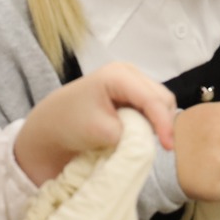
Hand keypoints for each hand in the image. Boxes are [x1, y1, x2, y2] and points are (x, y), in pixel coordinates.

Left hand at [13, 62, 176, 183]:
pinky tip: (140, 133)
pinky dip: (151, 121)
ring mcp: (131, 80)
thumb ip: (131, 135)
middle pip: (162, 97)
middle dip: (163, 122)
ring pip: (160, 102)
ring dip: (158, 122)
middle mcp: (128, 72)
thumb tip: (150, 139)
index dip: (163, 123)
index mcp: (118, 75)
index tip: (168, 147)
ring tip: (145, 139)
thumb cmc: (69, 124)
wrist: (52, 124)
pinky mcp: (131, 92)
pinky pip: (152, 106)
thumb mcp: (102, 132)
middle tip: (158, 147)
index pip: (152, 99)